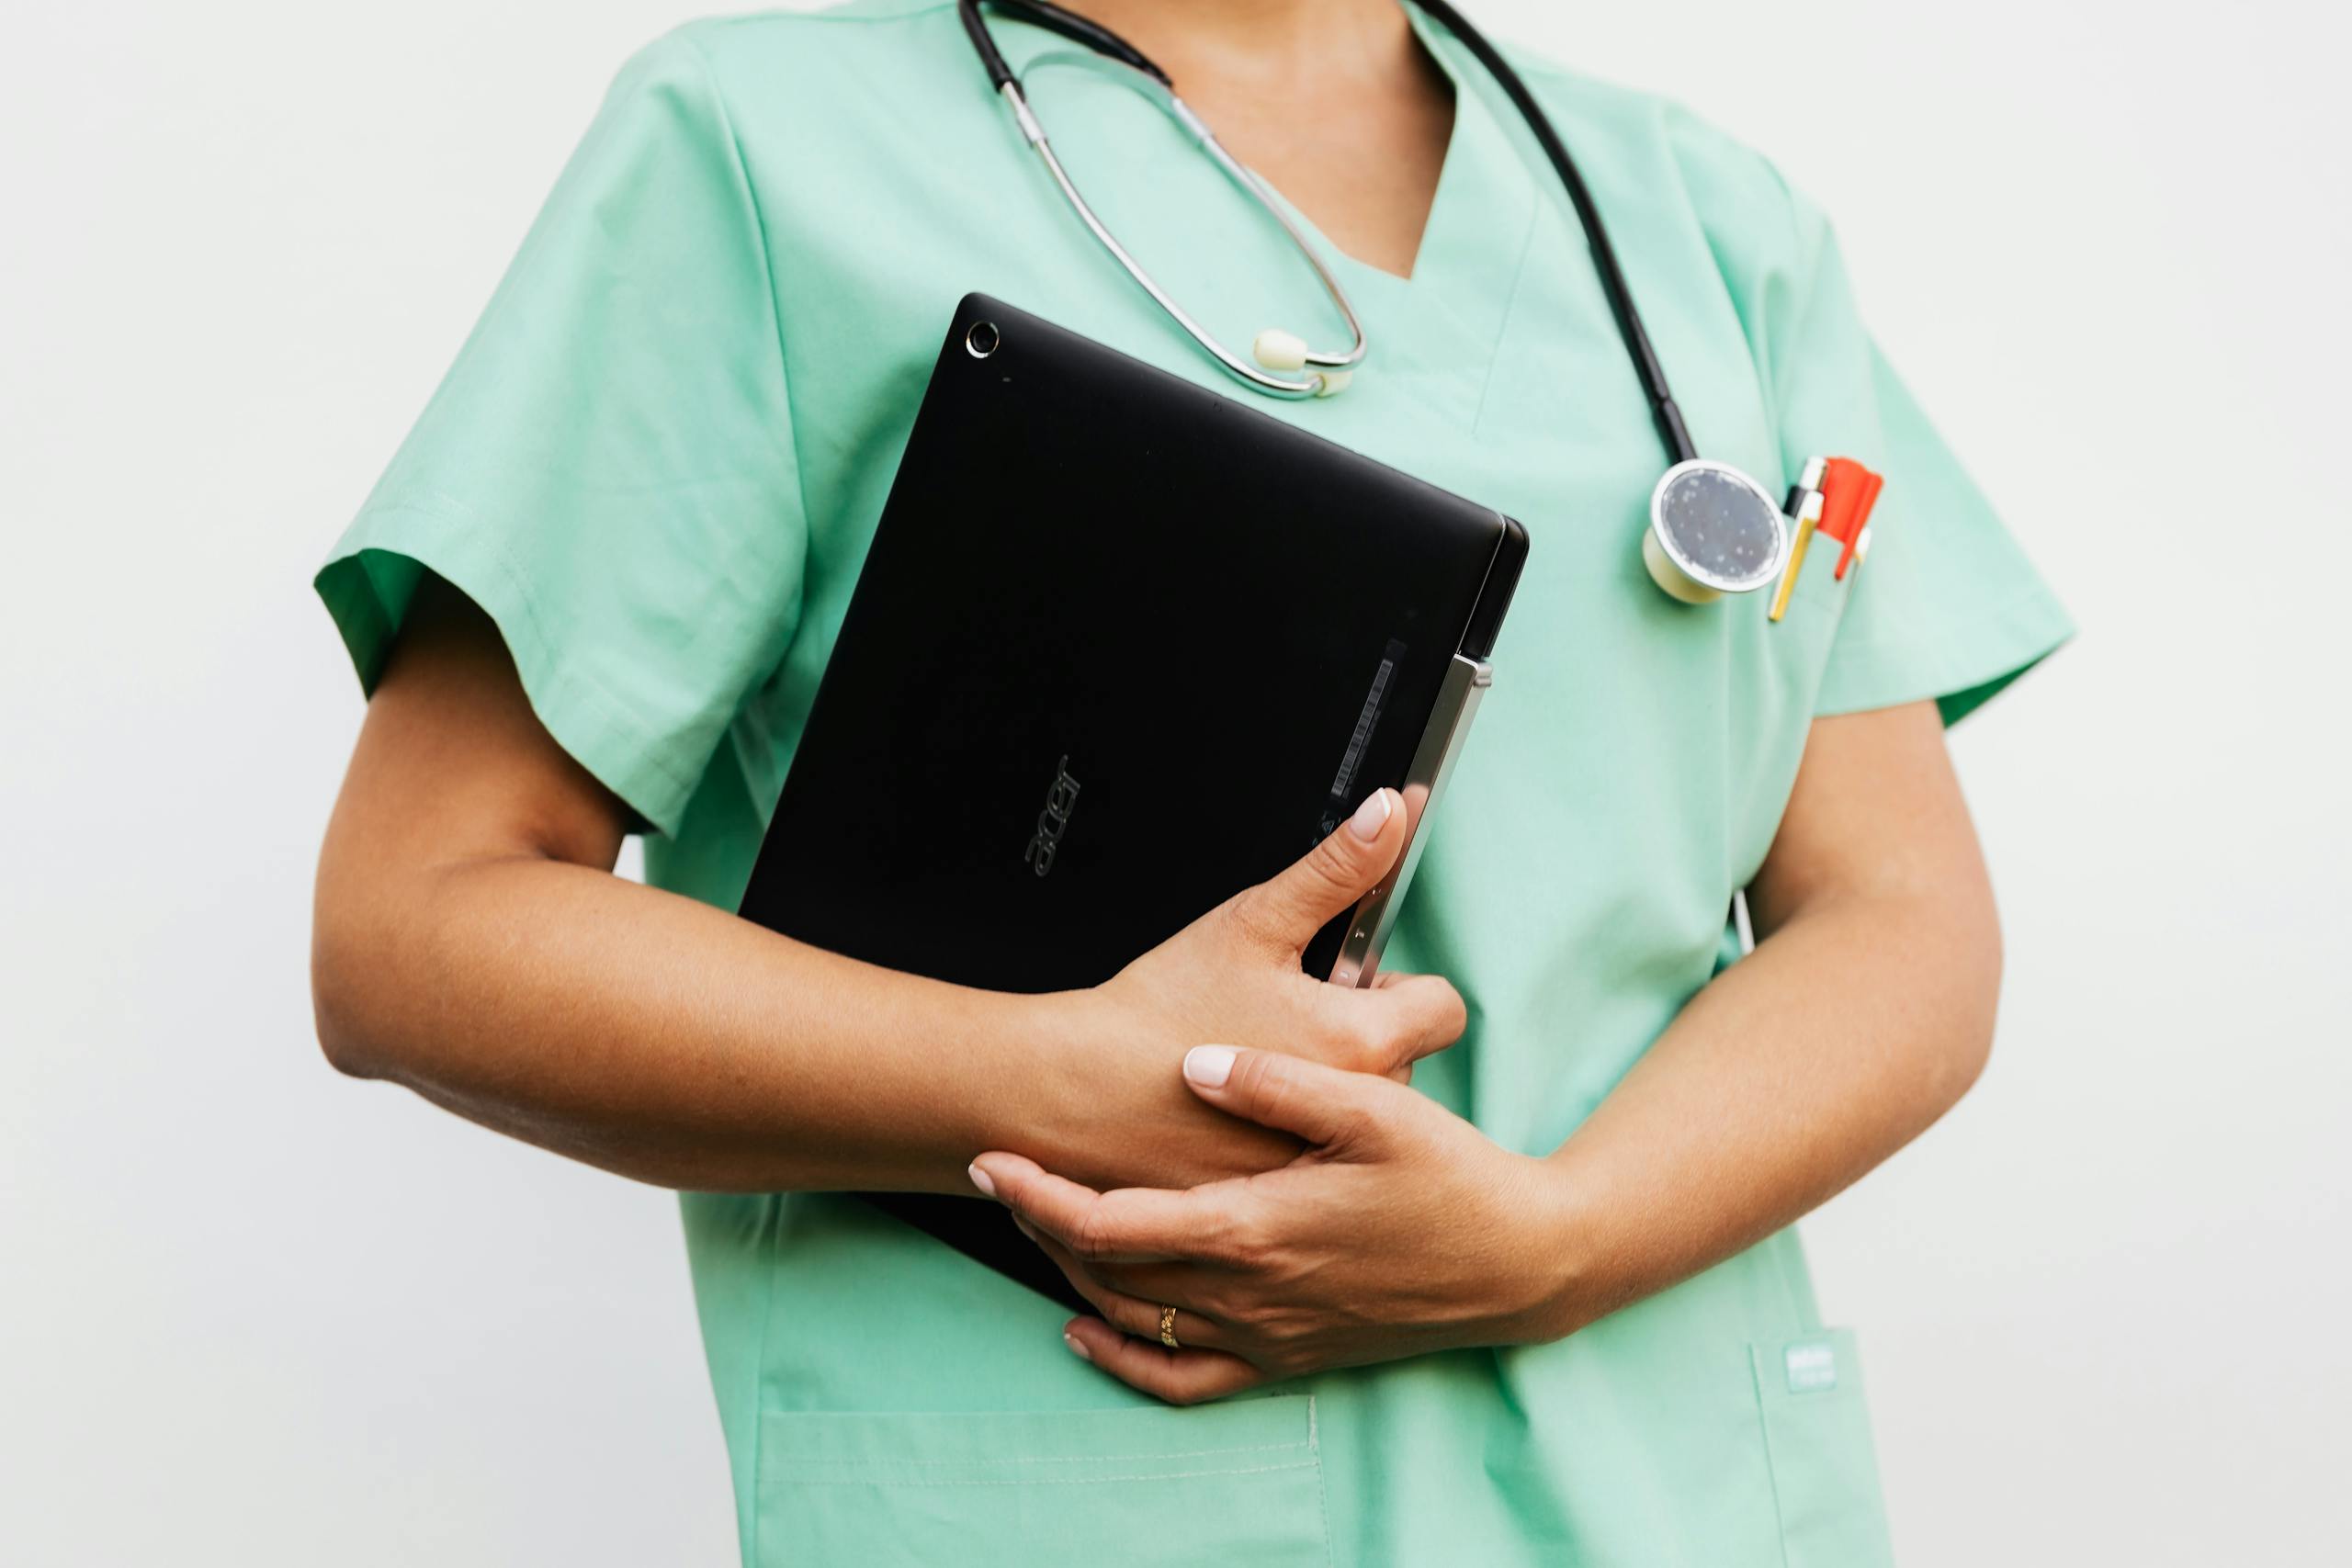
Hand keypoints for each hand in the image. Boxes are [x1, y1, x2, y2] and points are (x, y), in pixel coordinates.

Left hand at [969, 1046, 1576, 1403]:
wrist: (1521, 1265)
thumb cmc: (1453, 1180)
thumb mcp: (1374, 1111)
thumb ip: (1279, 1083)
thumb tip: (1197, 1062)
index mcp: (1256, 1227)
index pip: (1112, 1222)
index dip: (1039, 1194)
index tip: (992, 1158)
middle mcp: (1248, 1293)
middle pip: (1106, 1270)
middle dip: (1040, 1222)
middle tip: (999, 1172)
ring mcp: (1265, 1333)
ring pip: (1134, 1319)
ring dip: (1073, 1275)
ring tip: (1037, 1220)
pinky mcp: (1288, 1357)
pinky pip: (1184, 1379)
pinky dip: (1124, 1358)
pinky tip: (1089, 1330)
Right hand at [1043, 788, 1465, 1190]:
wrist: (1077, 1090)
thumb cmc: (1159, 1008)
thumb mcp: (1254, 921)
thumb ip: (1336, 869)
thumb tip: (1392, 812)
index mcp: (1361, 1039)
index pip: (1442, 1007)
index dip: (1397, 984)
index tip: (1350, 980)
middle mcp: (1352, 1111)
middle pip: (1401, 1059)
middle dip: (1357, 1033)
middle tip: (1284, 1017)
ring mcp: (1317, 1161)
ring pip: (1356, 1112)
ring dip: (1326, 1087)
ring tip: (1257, 1061)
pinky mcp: (1282, 1197)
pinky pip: (1314, 1157)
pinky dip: (1288, 1134)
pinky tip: (1241, 1113)